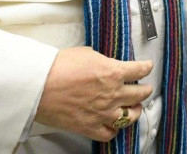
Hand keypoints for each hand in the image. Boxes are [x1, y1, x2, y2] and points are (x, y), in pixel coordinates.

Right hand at [35, 47, 152, 141]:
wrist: (39, 86)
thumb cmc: (59, 66)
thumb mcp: (86, 54)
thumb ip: (102, 61)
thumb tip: (105, 65)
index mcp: (113, 72)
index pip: (139, 70)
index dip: (146, 67)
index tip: (148, 67)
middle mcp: (113, 93)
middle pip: (140, 94)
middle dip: (145, 90)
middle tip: (145, 88)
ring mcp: (103, 112)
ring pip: (131, 116)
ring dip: (135, 111)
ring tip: (135, 108)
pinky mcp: (90, 127)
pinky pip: (110, 133)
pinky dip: (114, 129)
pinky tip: (114, 124)